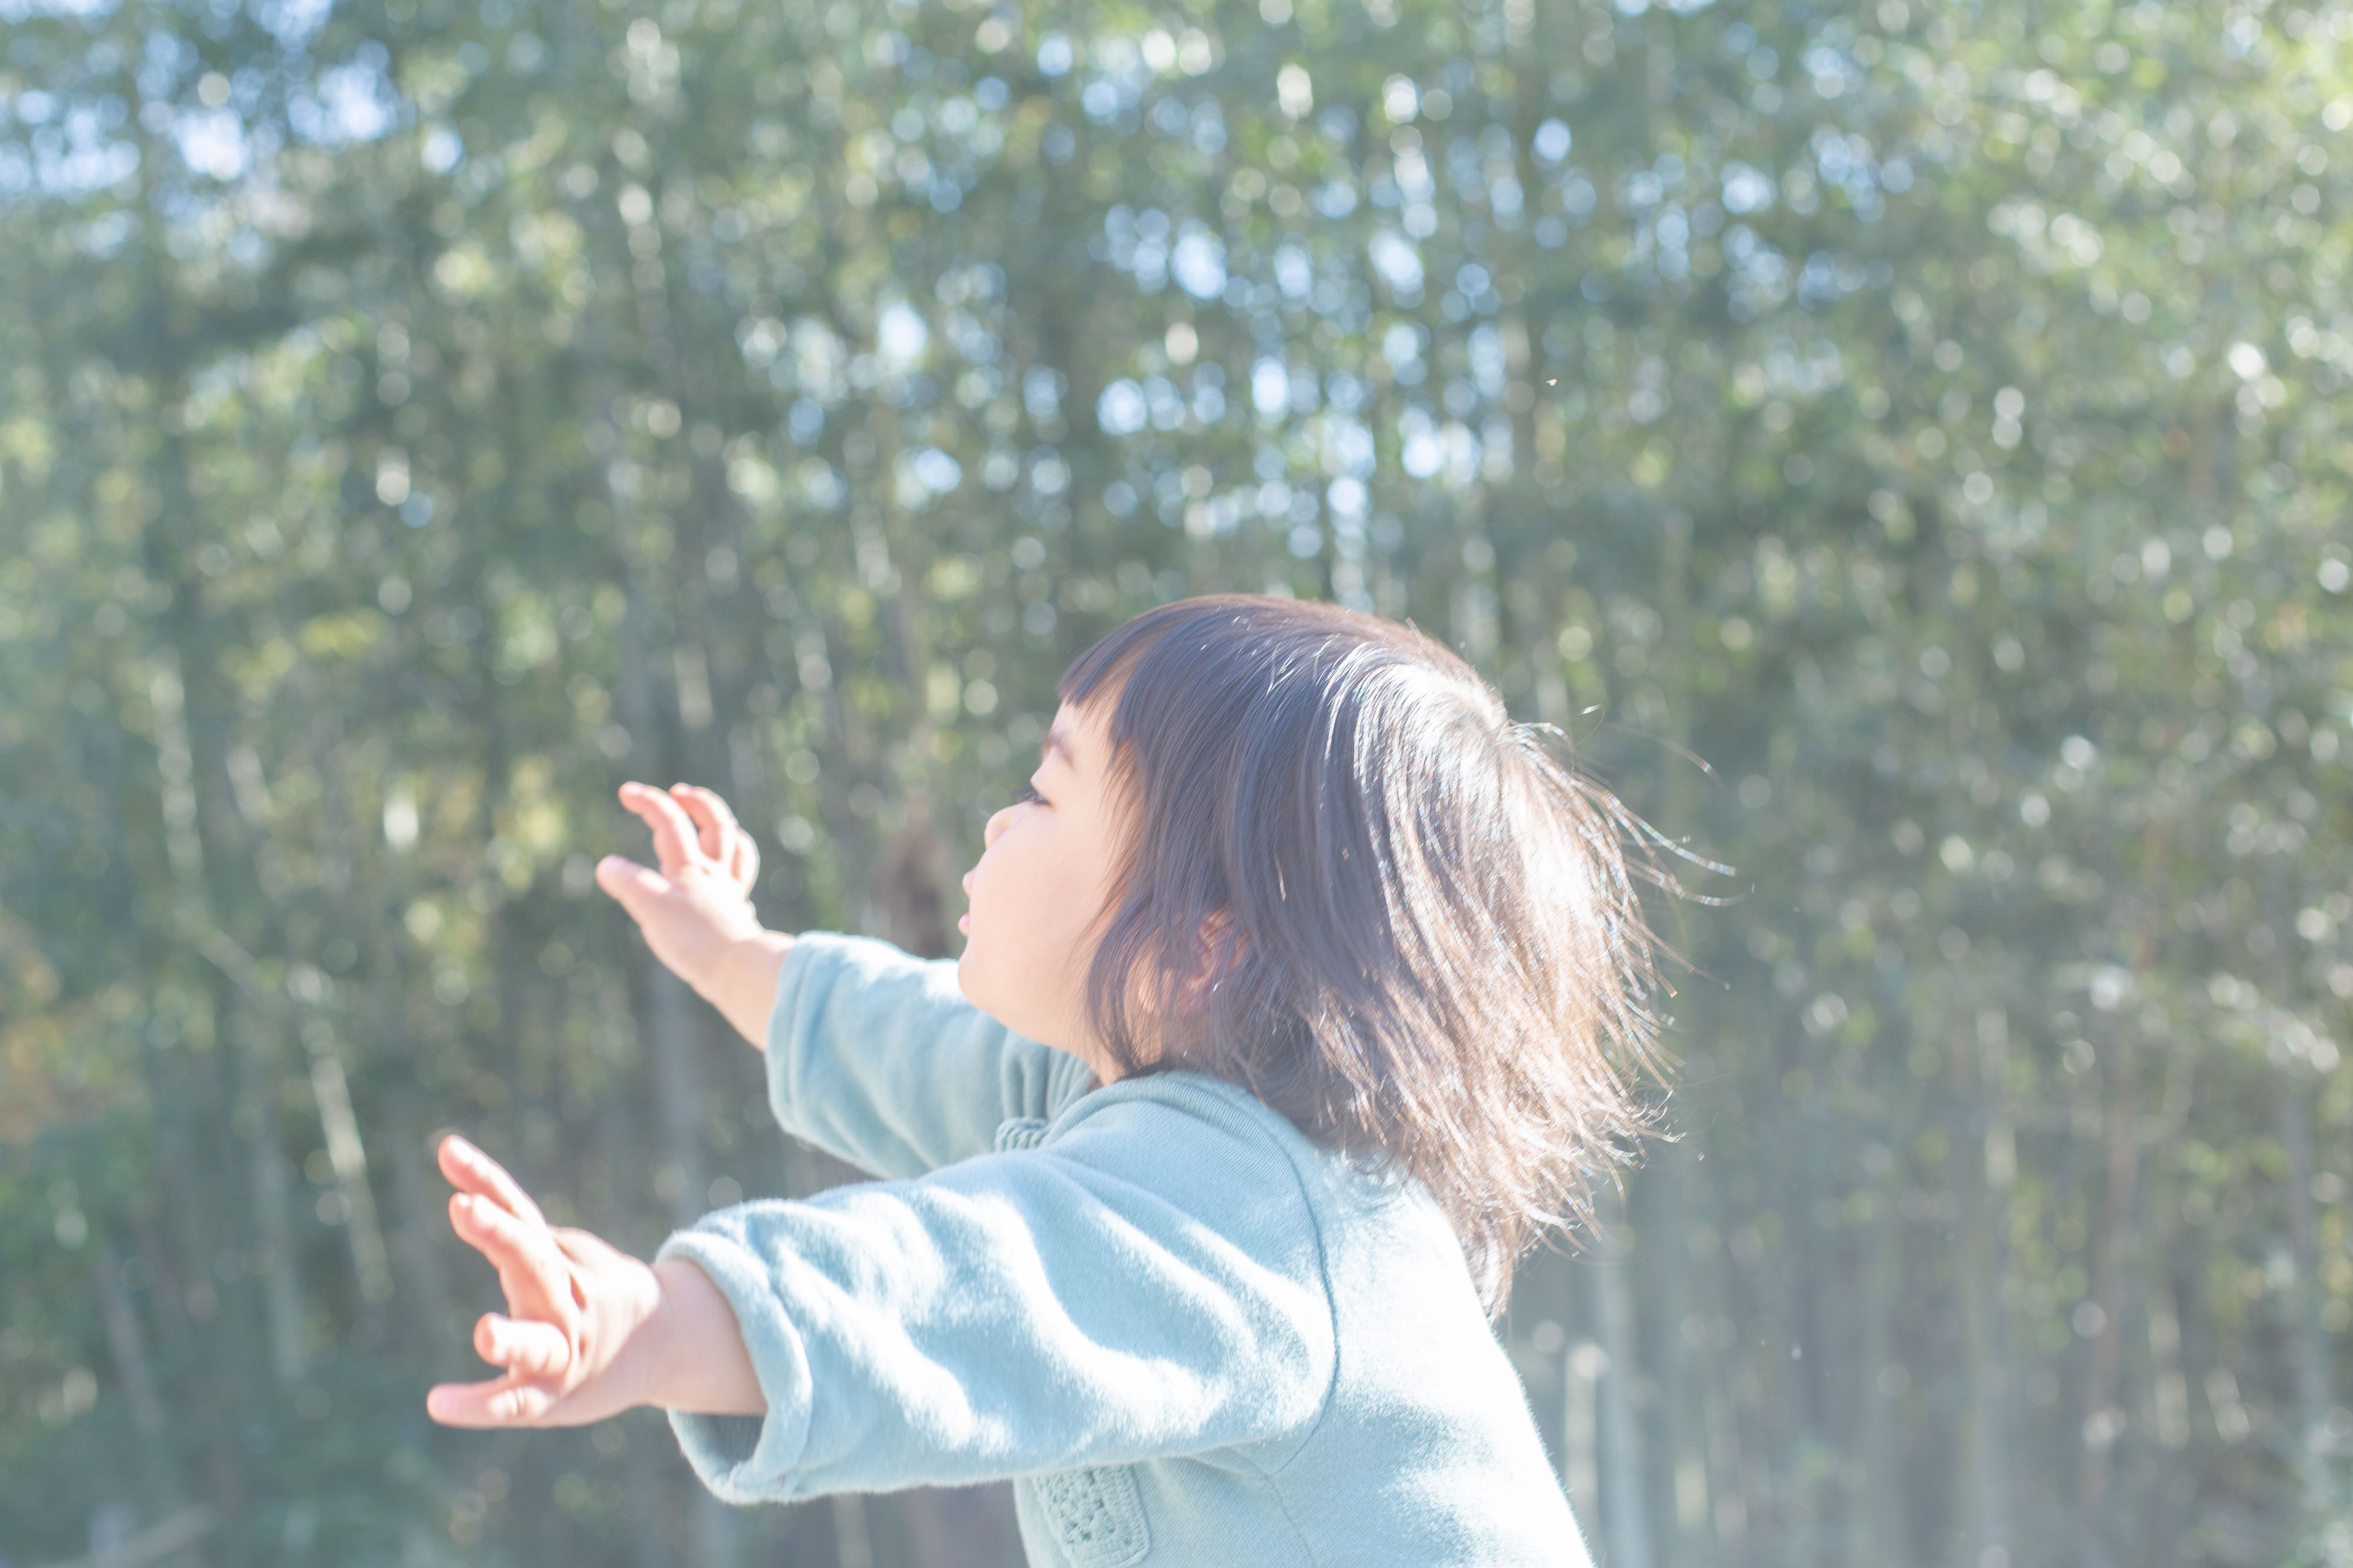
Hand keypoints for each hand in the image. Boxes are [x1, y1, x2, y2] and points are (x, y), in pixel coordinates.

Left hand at [425, 1136, 767, 1425]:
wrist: (663, 1341)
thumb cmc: (592, 1291)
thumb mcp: (563, 1251)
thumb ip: (512, 1224)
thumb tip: (466, 1190)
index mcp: (561, 1260)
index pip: (519, 1213)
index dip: (486, 1183)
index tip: (449, 1153)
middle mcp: (565, 1300)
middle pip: (535, 1263)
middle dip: (501, 1236)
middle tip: (465, 1207)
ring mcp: (565, 1350)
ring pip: (540, 1345)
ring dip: (514, 1338)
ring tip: (484, 1332)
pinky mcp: (554, 1397)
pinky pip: (520, 1404)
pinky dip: (482, 1405)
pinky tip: (438, 1404)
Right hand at [597, 783, 792, 1043]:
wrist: (739, 971)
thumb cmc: (696, 939)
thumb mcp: (652, 909)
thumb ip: (629, 884)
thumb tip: (606, 865)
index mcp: (692, 867)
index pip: (670, 822)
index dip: (649, 802)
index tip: (626, 791)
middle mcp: (716, 875)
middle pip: (716, 825)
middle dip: (698, 803)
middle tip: (680, 793)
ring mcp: (731, 894)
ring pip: (737, 850)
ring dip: (725, 831)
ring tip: (717, 825)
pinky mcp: (737, 917)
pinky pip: (742, 885)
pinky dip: (736, 872)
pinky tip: (732, 884)